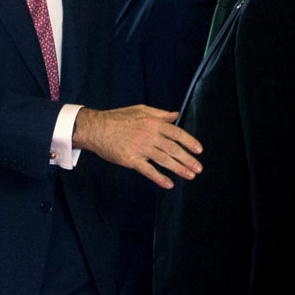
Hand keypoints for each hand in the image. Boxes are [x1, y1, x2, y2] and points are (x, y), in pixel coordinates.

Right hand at [72, 105, 201, 188]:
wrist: (96, 128)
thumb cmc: (117, 118)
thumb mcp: (140, 110)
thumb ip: (160, 114)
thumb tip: (176, 115)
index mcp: (152, 122)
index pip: (176, 133)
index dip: (189, 142)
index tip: (199, 151)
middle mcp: (149, 135)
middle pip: (173, 149)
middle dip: (188, 159)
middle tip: (198, 168)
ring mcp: (140, 148)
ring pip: (164, 160)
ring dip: (179, 169)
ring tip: (190, 176)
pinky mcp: (131, 160)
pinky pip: (148, 170)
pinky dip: (159, 178)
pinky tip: (169, 184)